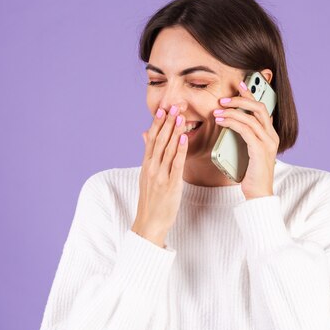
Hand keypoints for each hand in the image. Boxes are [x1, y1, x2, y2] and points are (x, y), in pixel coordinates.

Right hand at [133, 105, 188, 246]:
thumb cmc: (151, 201)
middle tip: (174, 105)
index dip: (157, 123)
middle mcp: (151, 167)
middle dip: (167, 121)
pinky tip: (183, 138)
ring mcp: (160, 175)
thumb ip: (148, 155)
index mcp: (146, 165)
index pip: (151, 139)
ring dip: (174, 131)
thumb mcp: (146, 176)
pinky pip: (176, 164)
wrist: (149, 224)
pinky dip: (179, 150)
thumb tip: (146, 135)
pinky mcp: (170, 184)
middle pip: (159, 140)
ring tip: (180, 116)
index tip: (163, 109)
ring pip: (167, 148)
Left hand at [213, 80, 278, 199]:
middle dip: (241, 99)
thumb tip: (231, 122)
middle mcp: (272, 136)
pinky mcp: (260, 150)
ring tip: (217, 111)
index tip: (240, 85)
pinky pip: (245, 130)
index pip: (262, 108)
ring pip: (250, 117)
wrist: (258, 195)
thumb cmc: (251, 174)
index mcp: (270, 135)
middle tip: (224, 99)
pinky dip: (232, 122)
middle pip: (259, 108)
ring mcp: (268, 143)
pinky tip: (221, 121)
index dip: (251, 95)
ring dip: (232, 111)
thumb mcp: (248, 151)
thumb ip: (245, 137)